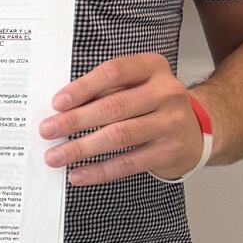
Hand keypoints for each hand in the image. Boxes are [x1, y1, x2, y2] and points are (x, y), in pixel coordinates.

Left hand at [40, 55, 205, 184]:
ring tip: (55, 156)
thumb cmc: (154, 105)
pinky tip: (78, 174)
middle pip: (113, 107)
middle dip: (75, 121)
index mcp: (153, 68)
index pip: (114, 72)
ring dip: (81, 148)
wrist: (196, 130)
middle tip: (47, 131)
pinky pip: (128, 163)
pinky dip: (99, 171)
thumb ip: (106, 90)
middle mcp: (166, 92)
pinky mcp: (169, 152)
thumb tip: (60, 109)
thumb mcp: (137, 85)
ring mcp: (171, 123)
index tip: (57, 102)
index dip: (83, 87)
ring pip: (119, 136)